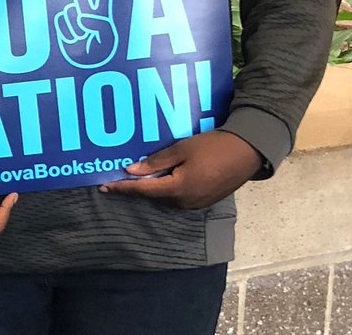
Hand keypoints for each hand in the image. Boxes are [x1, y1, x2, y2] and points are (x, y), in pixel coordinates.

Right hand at [55, 0, 117, 68]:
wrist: (89, 77)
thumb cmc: (104, 58)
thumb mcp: (108, 38)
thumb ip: (97, 23)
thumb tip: (80, 15)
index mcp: (104, 17)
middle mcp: (89, 18)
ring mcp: (75, 25)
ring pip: (69, 13)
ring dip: (74, 27)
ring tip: (83, 38)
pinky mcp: (63, 32)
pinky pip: (60, 23)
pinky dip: (66, 32)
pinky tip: (74, 40)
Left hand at [100, 131, 263, 209]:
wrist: (247, 152)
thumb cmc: (213, 147)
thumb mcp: (181, 150)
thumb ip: (155, 162)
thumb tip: (131, 171)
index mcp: (178, 190)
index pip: (143, 190)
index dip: (122, 188)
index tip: (104, 186)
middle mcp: (185, 202)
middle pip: (153, 196)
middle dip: (136, 188)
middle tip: (118, 177)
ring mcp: (196, 204)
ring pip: (166, 197)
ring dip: (152, 188)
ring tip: (137, 176)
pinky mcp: (204, 200)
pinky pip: (178, 197)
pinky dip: (166, 188)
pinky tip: (160, 177)